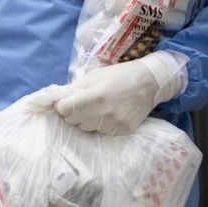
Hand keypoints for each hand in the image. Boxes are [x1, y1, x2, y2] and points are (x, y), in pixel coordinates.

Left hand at [54, 51, 183, 135]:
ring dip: (87, 119)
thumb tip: (57, 98)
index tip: (66, 101)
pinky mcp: (123, 131)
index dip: (62, 105)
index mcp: (94, 96)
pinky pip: (102, 132)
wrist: (150, 82)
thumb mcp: (95, 75)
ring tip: (98, 107)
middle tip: (84, 102)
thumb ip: (75, 88)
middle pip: (74, 121)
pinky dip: (101, 124)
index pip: (65, 110)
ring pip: (87, 128)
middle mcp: (103, 114)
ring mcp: (114, 125)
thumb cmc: (120, 75)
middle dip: (74, 112)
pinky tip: (110, 113)